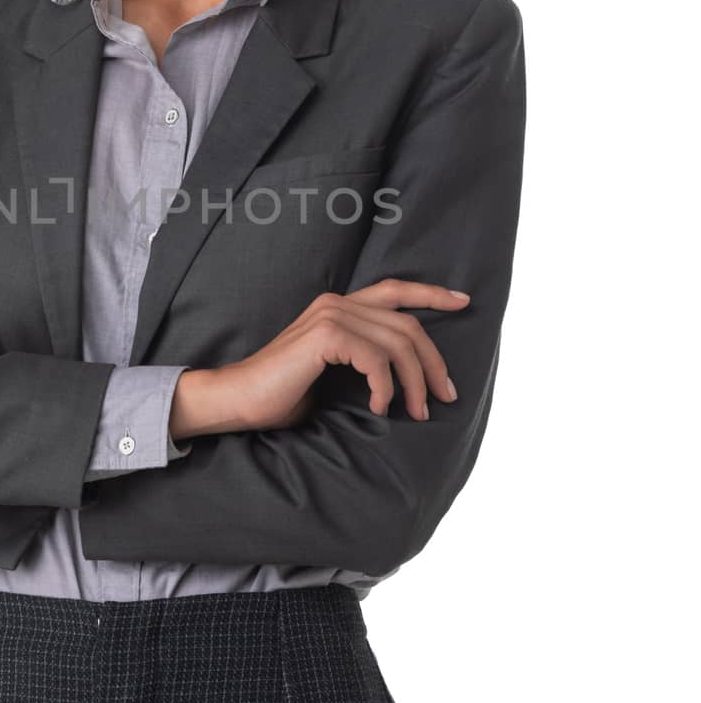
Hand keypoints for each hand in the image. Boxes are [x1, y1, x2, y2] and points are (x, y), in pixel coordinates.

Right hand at [212, 279, 470, 430]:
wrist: (238, 400)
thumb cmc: (280, 395)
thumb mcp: (331, 372)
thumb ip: (360, 359)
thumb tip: (404, 378)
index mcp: (338, 307)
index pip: (395, 290)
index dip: (432, 294)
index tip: (464, 302)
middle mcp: (336, 303)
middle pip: (407, 323)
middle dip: (434, 361)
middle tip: (445, 397)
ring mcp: (331, 316)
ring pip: (398, 342)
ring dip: (416, 383)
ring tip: (417, 413)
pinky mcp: (325, 335)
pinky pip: (376, 360)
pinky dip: (386, 388)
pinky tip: (380, 409)